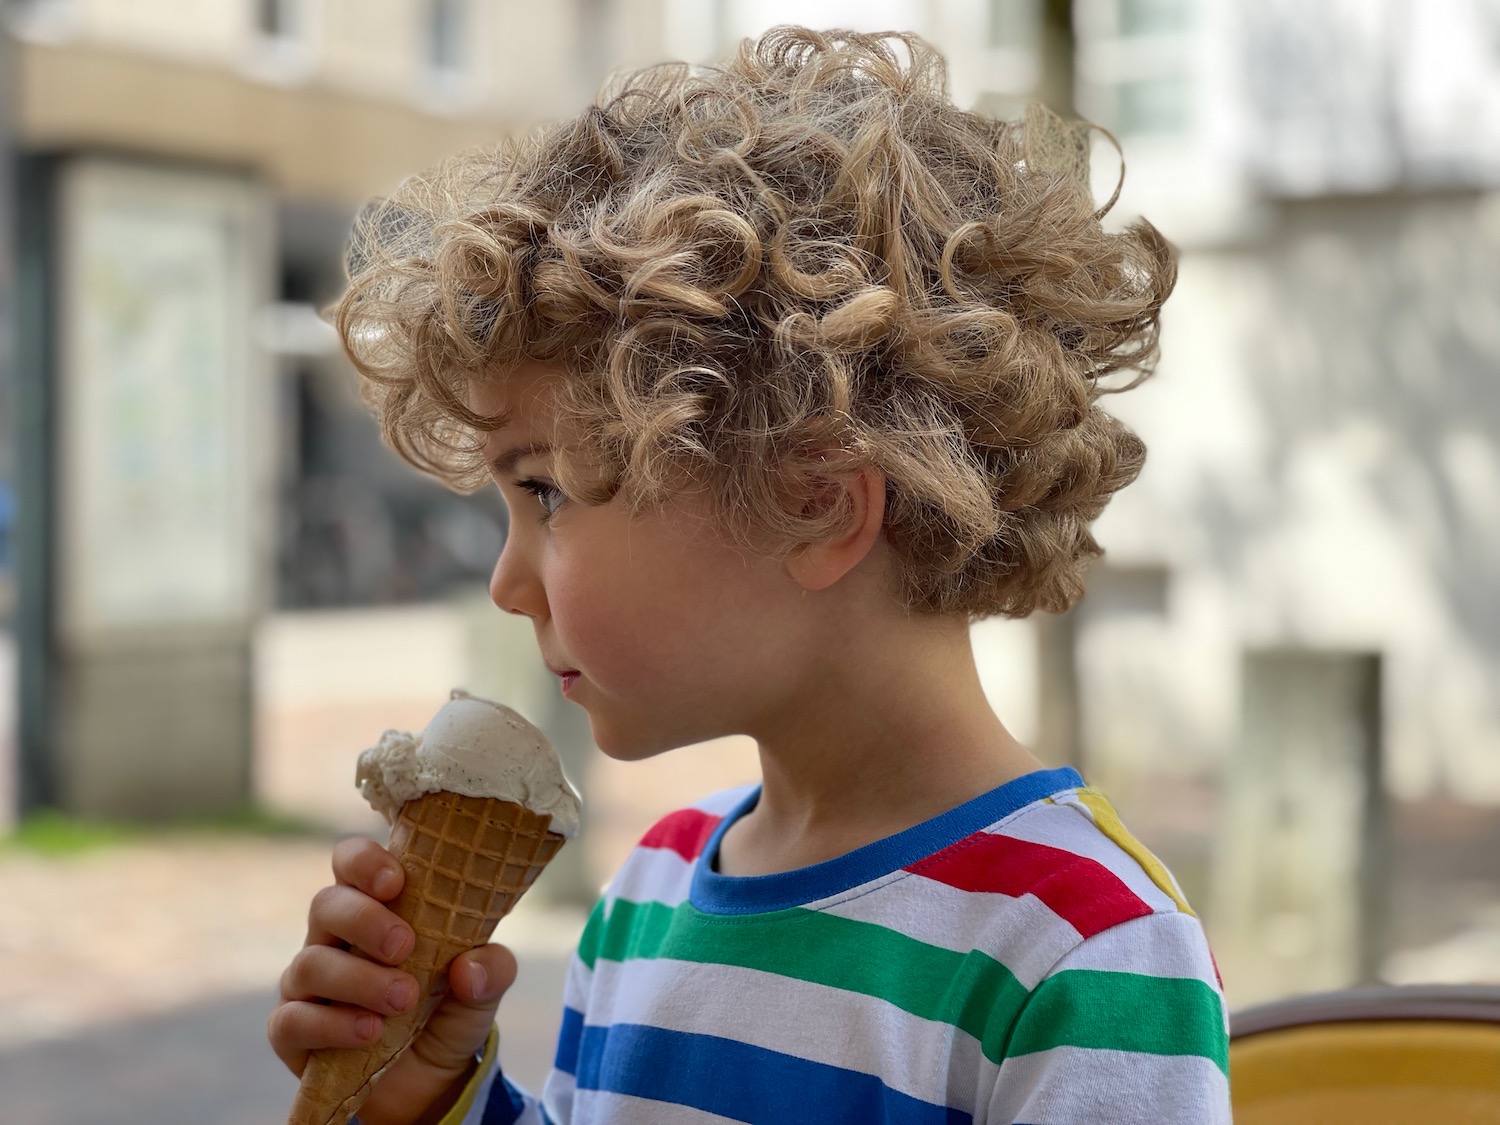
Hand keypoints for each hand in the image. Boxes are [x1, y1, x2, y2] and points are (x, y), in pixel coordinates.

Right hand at [268, 837, 517, 1124]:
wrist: (430, 1080)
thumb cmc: (449, 1009)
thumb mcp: (485, 987)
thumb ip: (493, 968)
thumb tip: (470, 969)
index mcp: (378, 906)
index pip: (352, 862)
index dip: (365, 862)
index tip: (396, 881)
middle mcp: (335, 936)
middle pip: (327, 904)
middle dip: (365, 921)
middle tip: (405, 946)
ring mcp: (308, 982)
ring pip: (310, 963)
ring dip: (359, 980)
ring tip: (403, 1000)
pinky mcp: (291, 1030)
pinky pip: (292, 1019)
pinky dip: (332, 1024)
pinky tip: (370, 1031)